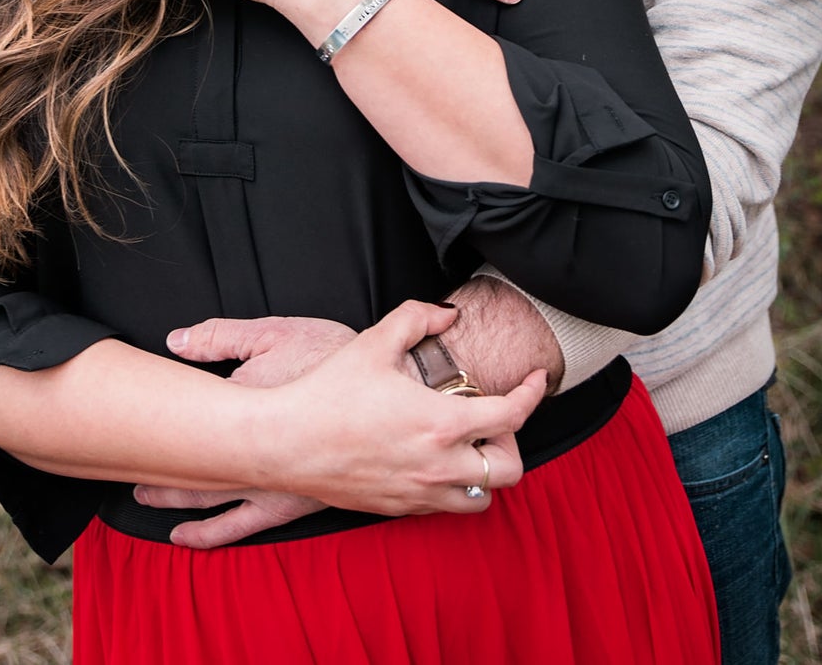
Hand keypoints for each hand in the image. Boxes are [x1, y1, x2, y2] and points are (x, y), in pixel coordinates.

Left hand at [133, 315, 353, 545]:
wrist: (396, 396)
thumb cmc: (335, 357)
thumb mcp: (277, 331)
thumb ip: (222, 336)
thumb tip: (175, 341)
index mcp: (243, 405)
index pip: (186, 414)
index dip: (156, 417)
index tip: (126, 422)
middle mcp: (253, 452)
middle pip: (189, 465)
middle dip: (154, 469)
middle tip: (122, 471)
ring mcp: (273, 482)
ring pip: (208, 500)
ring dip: (172, 502)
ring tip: (143, 501)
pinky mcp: (293, 501)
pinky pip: (243, 525)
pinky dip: (211, 533)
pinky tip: (191, 537)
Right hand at [259, 300, 544, 516]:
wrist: (284, 442)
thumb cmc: (328, 392)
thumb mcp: (374, 342)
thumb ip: (417, 318)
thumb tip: (448, 314)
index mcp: (441, 424)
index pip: (513, 415)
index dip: (534, 393)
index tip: (537, 379)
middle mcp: (439, 466)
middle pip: (511, 469)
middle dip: (512, 441)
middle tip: (489, 418)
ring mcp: (419, 493)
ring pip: (482, 500)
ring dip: (484, 472)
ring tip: (464, 444)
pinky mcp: (397, 508)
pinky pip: (444, 507)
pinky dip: (452, 487)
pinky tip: (430, 459)